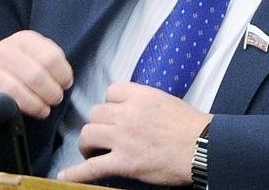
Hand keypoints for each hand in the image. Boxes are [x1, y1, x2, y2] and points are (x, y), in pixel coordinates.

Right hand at [0, 29, 72, 118]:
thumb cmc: (16, 65)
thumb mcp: (33, 54)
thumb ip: (50, 61)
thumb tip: (66, 80)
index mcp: (25, 39)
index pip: (52, 56)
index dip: (63, 74)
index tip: (66, 84)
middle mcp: (7, 49)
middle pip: (38, 74)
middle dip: (52, 91)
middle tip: (56, 98)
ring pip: (22, 86)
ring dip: (39, 102)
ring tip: (46, 108)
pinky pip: (9, 98)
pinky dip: (26, 106)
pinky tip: (34, 110)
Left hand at [58, 82, 211, 185]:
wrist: (203, 148)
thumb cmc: (191, 127)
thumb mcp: (167, 101)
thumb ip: (144, 101)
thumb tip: (132, 107)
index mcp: (141, 96)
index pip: (110, 91)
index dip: (109, 104)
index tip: (113, 113)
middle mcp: (128, 114)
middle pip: (95, 113)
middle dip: (97, 125)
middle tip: (102, 136)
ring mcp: (124, 138)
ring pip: (88, 134)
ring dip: (87, 144)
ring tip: (93, 152)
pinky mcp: (124, 162)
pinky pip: (91, 167)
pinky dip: (75, 172)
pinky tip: (65, 176)